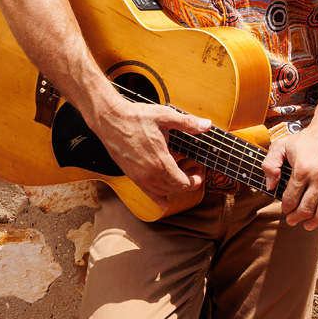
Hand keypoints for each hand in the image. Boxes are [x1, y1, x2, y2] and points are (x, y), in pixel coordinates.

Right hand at [92, 96, 209, 208]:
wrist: (111, 120)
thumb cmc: (137, 117)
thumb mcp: (166, 116)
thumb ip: (187, 123)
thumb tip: (207, 125)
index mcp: (160, 162)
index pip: (183, 183)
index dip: (195, 181)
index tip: (200, 171)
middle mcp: (149, 174)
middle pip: (174, 189)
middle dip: (188, 182)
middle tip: (194, 169)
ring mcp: (139, 177)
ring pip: (162, 192)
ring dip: (174, 187)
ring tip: (182, 173)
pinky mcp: (131, 176)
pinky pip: (147, 193)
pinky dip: (158, 198)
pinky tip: (164, 202)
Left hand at [261, 119, 317, 230]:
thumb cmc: (307, 139)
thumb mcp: (282, 145)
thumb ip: (270, 164)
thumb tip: (271, 186)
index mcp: (302, 169)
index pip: (291, 198)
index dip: (286, 207)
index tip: (286, 209)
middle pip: (307, 207)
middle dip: (297, 217)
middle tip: (293, 220)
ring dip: (315, 221)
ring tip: (308, 225)